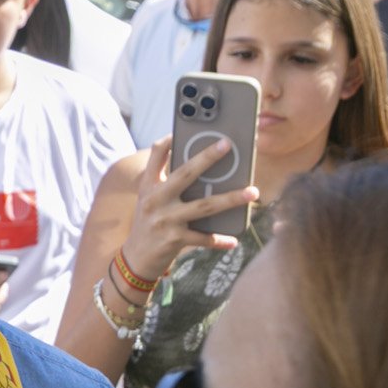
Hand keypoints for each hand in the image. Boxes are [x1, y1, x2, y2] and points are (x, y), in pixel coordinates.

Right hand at [117, 134, 256, 281]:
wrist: (135, 258)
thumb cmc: (148, 223)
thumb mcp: (149, 199)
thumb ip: (165, 182)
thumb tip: (199, 167)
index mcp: (149, 186)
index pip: (156, 155)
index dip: (169, 140)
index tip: (184, 129)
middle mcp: (156, 200)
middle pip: (185, 174)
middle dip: (207, 158)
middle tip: (227, 145)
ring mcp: (166, 220)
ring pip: (204, 206)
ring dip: (231, 199)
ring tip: (252, 192)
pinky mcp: (174, 240)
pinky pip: (203, 238)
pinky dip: (219, 239)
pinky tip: (233, 240)